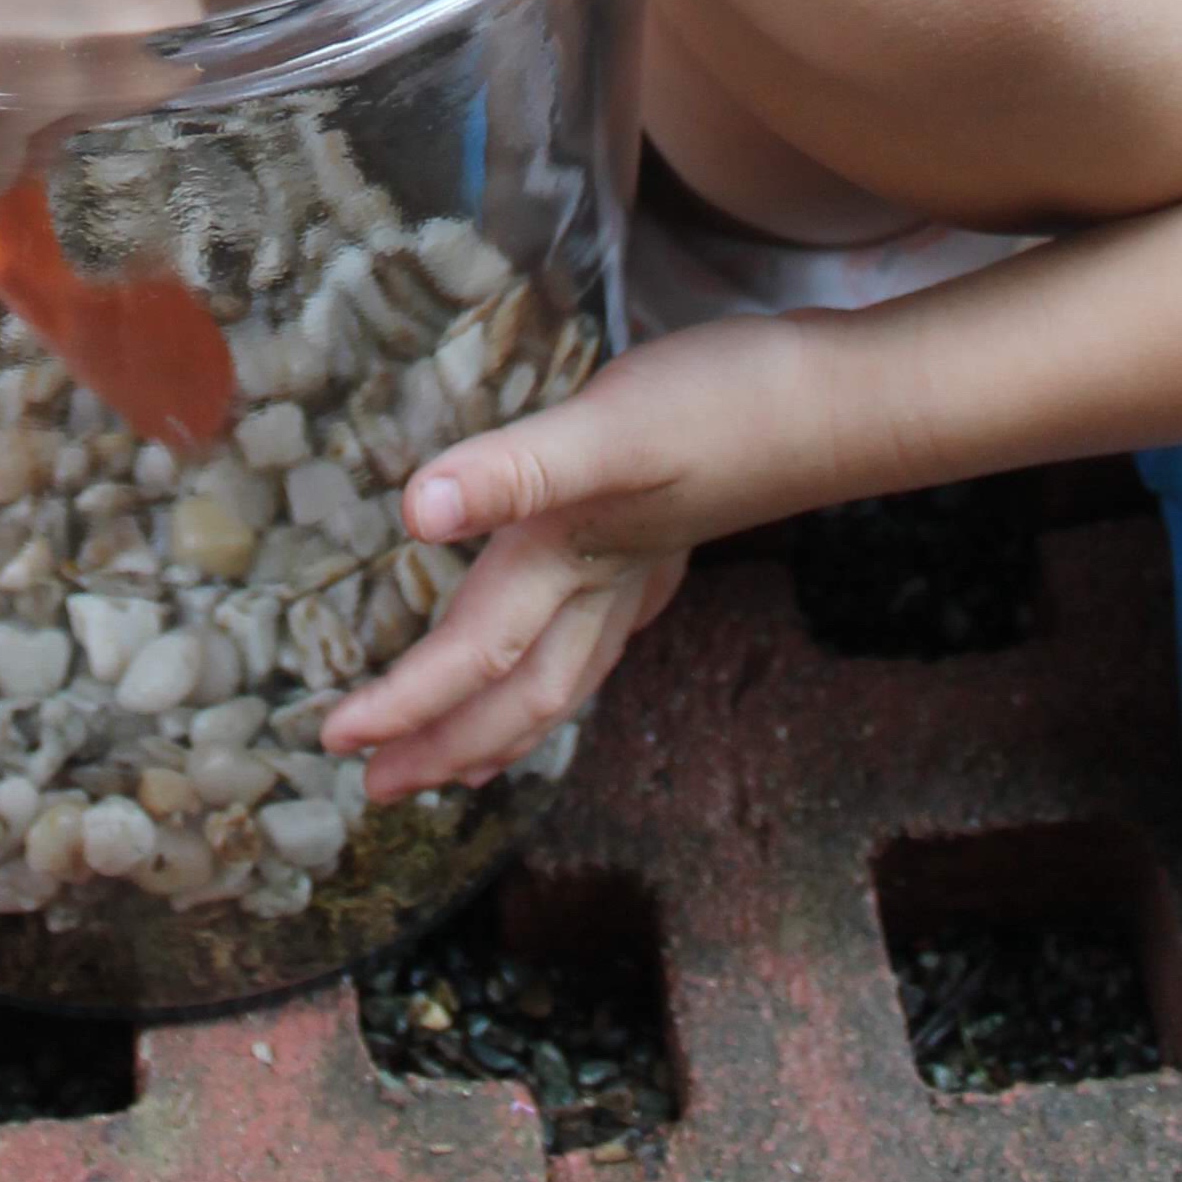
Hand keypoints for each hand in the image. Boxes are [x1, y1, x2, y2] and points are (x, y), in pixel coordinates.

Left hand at [321, 315, 854, 797]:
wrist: (846, 393)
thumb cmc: (732, 405)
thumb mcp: (611, 427)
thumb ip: (515, 470)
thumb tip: (416, 512)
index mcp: (570, 558)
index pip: (472, 656)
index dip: (403, 704)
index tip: (335, 741)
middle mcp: (604, 576)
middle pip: (519, 691)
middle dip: (447, 747)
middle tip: (379, 788)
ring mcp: (645, 560)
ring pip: (566, 667)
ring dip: (506, 719)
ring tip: (463, 755)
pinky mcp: (672, 525)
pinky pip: (608, 618)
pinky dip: (573, 650)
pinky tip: (578, 632)